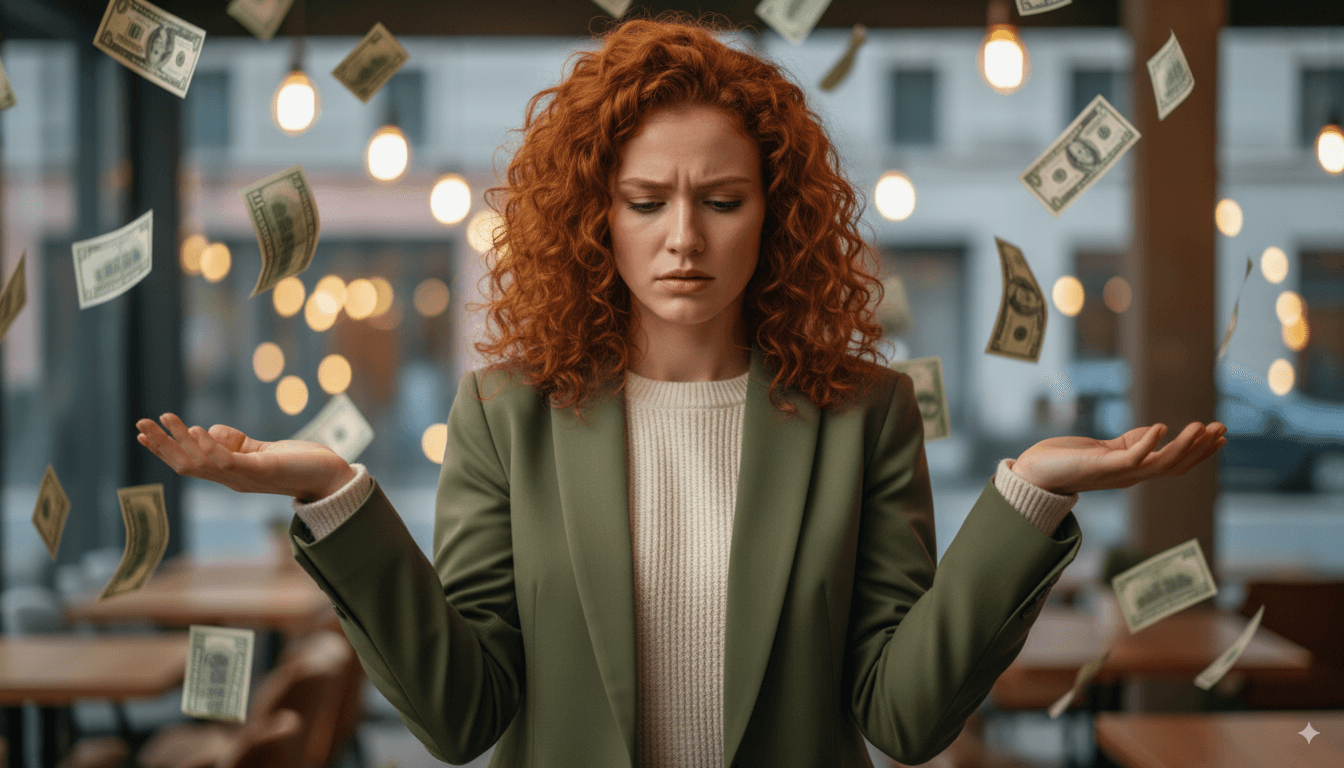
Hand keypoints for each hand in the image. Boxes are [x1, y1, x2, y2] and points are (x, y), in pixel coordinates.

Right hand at [135, 413, 356, 500]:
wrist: (330, 477)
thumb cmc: (298, 464)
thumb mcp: (260, 451)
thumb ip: (236, 443)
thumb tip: (209, 431)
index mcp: (229, 474)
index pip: (189, 462)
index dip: (165, 448)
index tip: (143, 431)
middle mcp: (232, 480)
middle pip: (187, 464)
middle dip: (162, 445)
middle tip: (139, 424)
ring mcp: (245, 477)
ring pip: (202, 462)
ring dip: (180, 441)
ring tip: (164, 419)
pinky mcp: (262, 470)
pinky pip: (229, 461)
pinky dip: (210, 447)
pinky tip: (197, 430)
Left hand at [1010, 421, 1227, 495]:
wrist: (1035, 474)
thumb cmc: (1067, 460)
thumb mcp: (1107, 449)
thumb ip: (1132, 443)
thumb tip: (1157, 431)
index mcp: (1134, 471)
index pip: (1175, 464)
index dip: (1199, 452)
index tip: (1220, 435)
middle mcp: (1130, 477)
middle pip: (1176, 466)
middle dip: (1200, 448)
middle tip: (1222, 428)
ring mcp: (1117, 473)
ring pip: (1160, 464)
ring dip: (1183, 446)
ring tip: (1201, 426)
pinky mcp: (1101, 467)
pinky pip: (1131, 457)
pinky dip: (1147, 443)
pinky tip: (1160, 427)